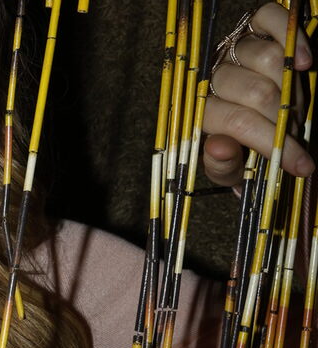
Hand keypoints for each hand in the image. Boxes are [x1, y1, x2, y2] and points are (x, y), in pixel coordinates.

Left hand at [203, 2, 314, 186]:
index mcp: (201, 113)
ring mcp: (231, 49)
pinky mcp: (250, 26)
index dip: (271, 142)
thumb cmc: (239, 147)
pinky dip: (292, 38)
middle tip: (297, 132)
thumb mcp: (228, 168)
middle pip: (256, 91)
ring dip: (293, 88)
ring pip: (267, 59)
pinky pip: (269, 19)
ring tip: (298, 108)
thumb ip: (222, 166)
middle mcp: (212, 77)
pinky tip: (305, 63)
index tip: (302, 165)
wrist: (252, 121)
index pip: (236, 123)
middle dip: (286, 118)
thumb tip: (220, 148)